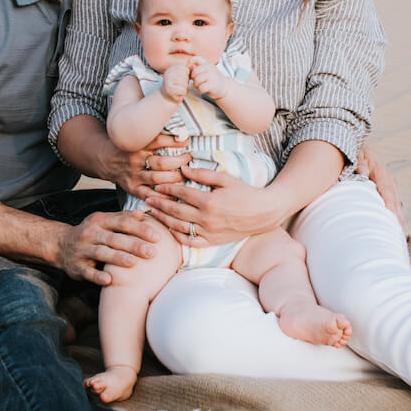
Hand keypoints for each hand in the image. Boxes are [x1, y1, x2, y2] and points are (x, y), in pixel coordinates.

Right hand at [55, 210, 166, 285]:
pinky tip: (109, 279)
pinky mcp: (76, 266)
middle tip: (152, 252)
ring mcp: (81, 250)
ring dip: (117, 258)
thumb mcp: (104, 222)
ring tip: (134, 263)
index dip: (140, 229)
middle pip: (114, 238)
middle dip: (133, 245)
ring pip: (101, 253)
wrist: (60, 245)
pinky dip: (97, 276)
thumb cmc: (91, 233)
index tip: (156, 237)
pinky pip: (87, 271)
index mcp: (99, 221)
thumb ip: (123, 218)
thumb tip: (143, 213)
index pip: (122, 222)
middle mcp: (90, 233)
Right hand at [115, 132, 189, 200]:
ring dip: (175, 178)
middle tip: (189, 159)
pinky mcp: (132, 188)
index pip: (159, 141)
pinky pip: (149, 194)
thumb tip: (181, 134)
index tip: (187, 141)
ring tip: (185, 174)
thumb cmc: (129, 147)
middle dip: (179, 161)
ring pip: (157, 179)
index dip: (175, 141)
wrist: (106, 159)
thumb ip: (155, 136)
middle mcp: (135, 160)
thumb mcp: (138, 136)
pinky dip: (162, 196)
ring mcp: (133, 175)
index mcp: (137, 145)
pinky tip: (174, 194)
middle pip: (162, 163)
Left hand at [144, 167, 289, 245]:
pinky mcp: (212, 241)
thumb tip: (183, 169)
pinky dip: (177, 236)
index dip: (167, 188)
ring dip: (163, 219)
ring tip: (152, 212)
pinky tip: (169, 229)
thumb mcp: (226, 178)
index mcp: (209, 201)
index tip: (156, 185)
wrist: (264, 213)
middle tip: (147, 198)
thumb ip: (203, 174)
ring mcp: (209, 232)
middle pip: (175, 211)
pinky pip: (190, 241)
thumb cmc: (245, 192)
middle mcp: (207, 219)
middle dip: (159, 203)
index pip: (181, 193)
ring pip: (179, 227)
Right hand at [158, 63, 189, 101]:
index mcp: (170, 69)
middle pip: (185, 76)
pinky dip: (183, 93)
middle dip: (186, 81)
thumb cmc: (176, 85)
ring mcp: (168, 83)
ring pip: (184, 83)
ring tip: (179, 88)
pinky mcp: (170, 91)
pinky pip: (183, 90)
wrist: (166, 96)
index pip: (185, 69)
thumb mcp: (181, 75)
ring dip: (184, 87)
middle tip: (181, 84)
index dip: (187, 75)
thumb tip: (193, 65)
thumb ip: (187, 70)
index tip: (182, 78)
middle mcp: (168, 75)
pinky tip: (178, 93)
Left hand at [189, 59, 230, 100]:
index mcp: (207, 63)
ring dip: (196, 85)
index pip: (196, 58)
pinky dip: (200, 90)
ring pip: (197, 80)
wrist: (224, 87)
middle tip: (196, 81)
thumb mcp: (205, 71)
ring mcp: (212, 76)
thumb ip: (196, 68)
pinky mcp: (213, 85)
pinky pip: (201, 88)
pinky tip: (203, 89)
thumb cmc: (211, 79)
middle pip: (195, 71)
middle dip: (193, 78)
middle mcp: (210, 68)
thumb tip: (185, 68)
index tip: (189, 69)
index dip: (190, 62)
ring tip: (199, 85)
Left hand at [356, 140, 403, 225]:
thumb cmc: (359, 154)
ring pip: (396, 206)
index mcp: (383, 173)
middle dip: (396, 217)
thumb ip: (360, 162)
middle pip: (395, 202)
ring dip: (397, 220)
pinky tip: (393, 230)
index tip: (391, 215)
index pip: (388, 191)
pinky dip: (394, 218)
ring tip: (396, 236)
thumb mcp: (358, 154)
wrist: (363, 150)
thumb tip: (364, 172)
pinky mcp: (388, 194)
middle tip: (395, 233)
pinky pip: (393, 207)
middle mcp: (390, 182)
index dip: (390, 204)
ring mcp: (391, 189)